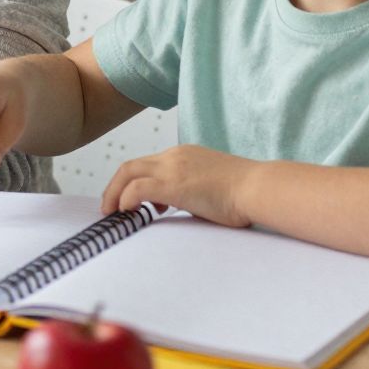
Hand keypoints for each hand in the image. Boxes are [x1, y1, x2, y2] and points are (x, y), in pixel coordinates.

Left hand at [100, 145, 254, 227]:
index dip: (133, 182)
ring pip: (128, 173)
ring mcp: (173, 168)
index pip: (147, 164)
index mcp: (184, 154)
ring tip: (113, 213)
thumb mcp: (211, 186)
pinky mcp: (173, 184)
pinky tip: (127, 213)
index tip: (132, 203)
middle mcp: (174, 156)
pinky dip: (126, 199)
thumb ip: (193, 191)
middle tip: (109, 208)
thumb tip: (185, 206)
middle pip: (131, 166)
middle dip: (114, 187)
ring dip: (114, 193)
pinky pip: (137, 189)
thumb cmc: (244, 193)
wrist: (259, 188)